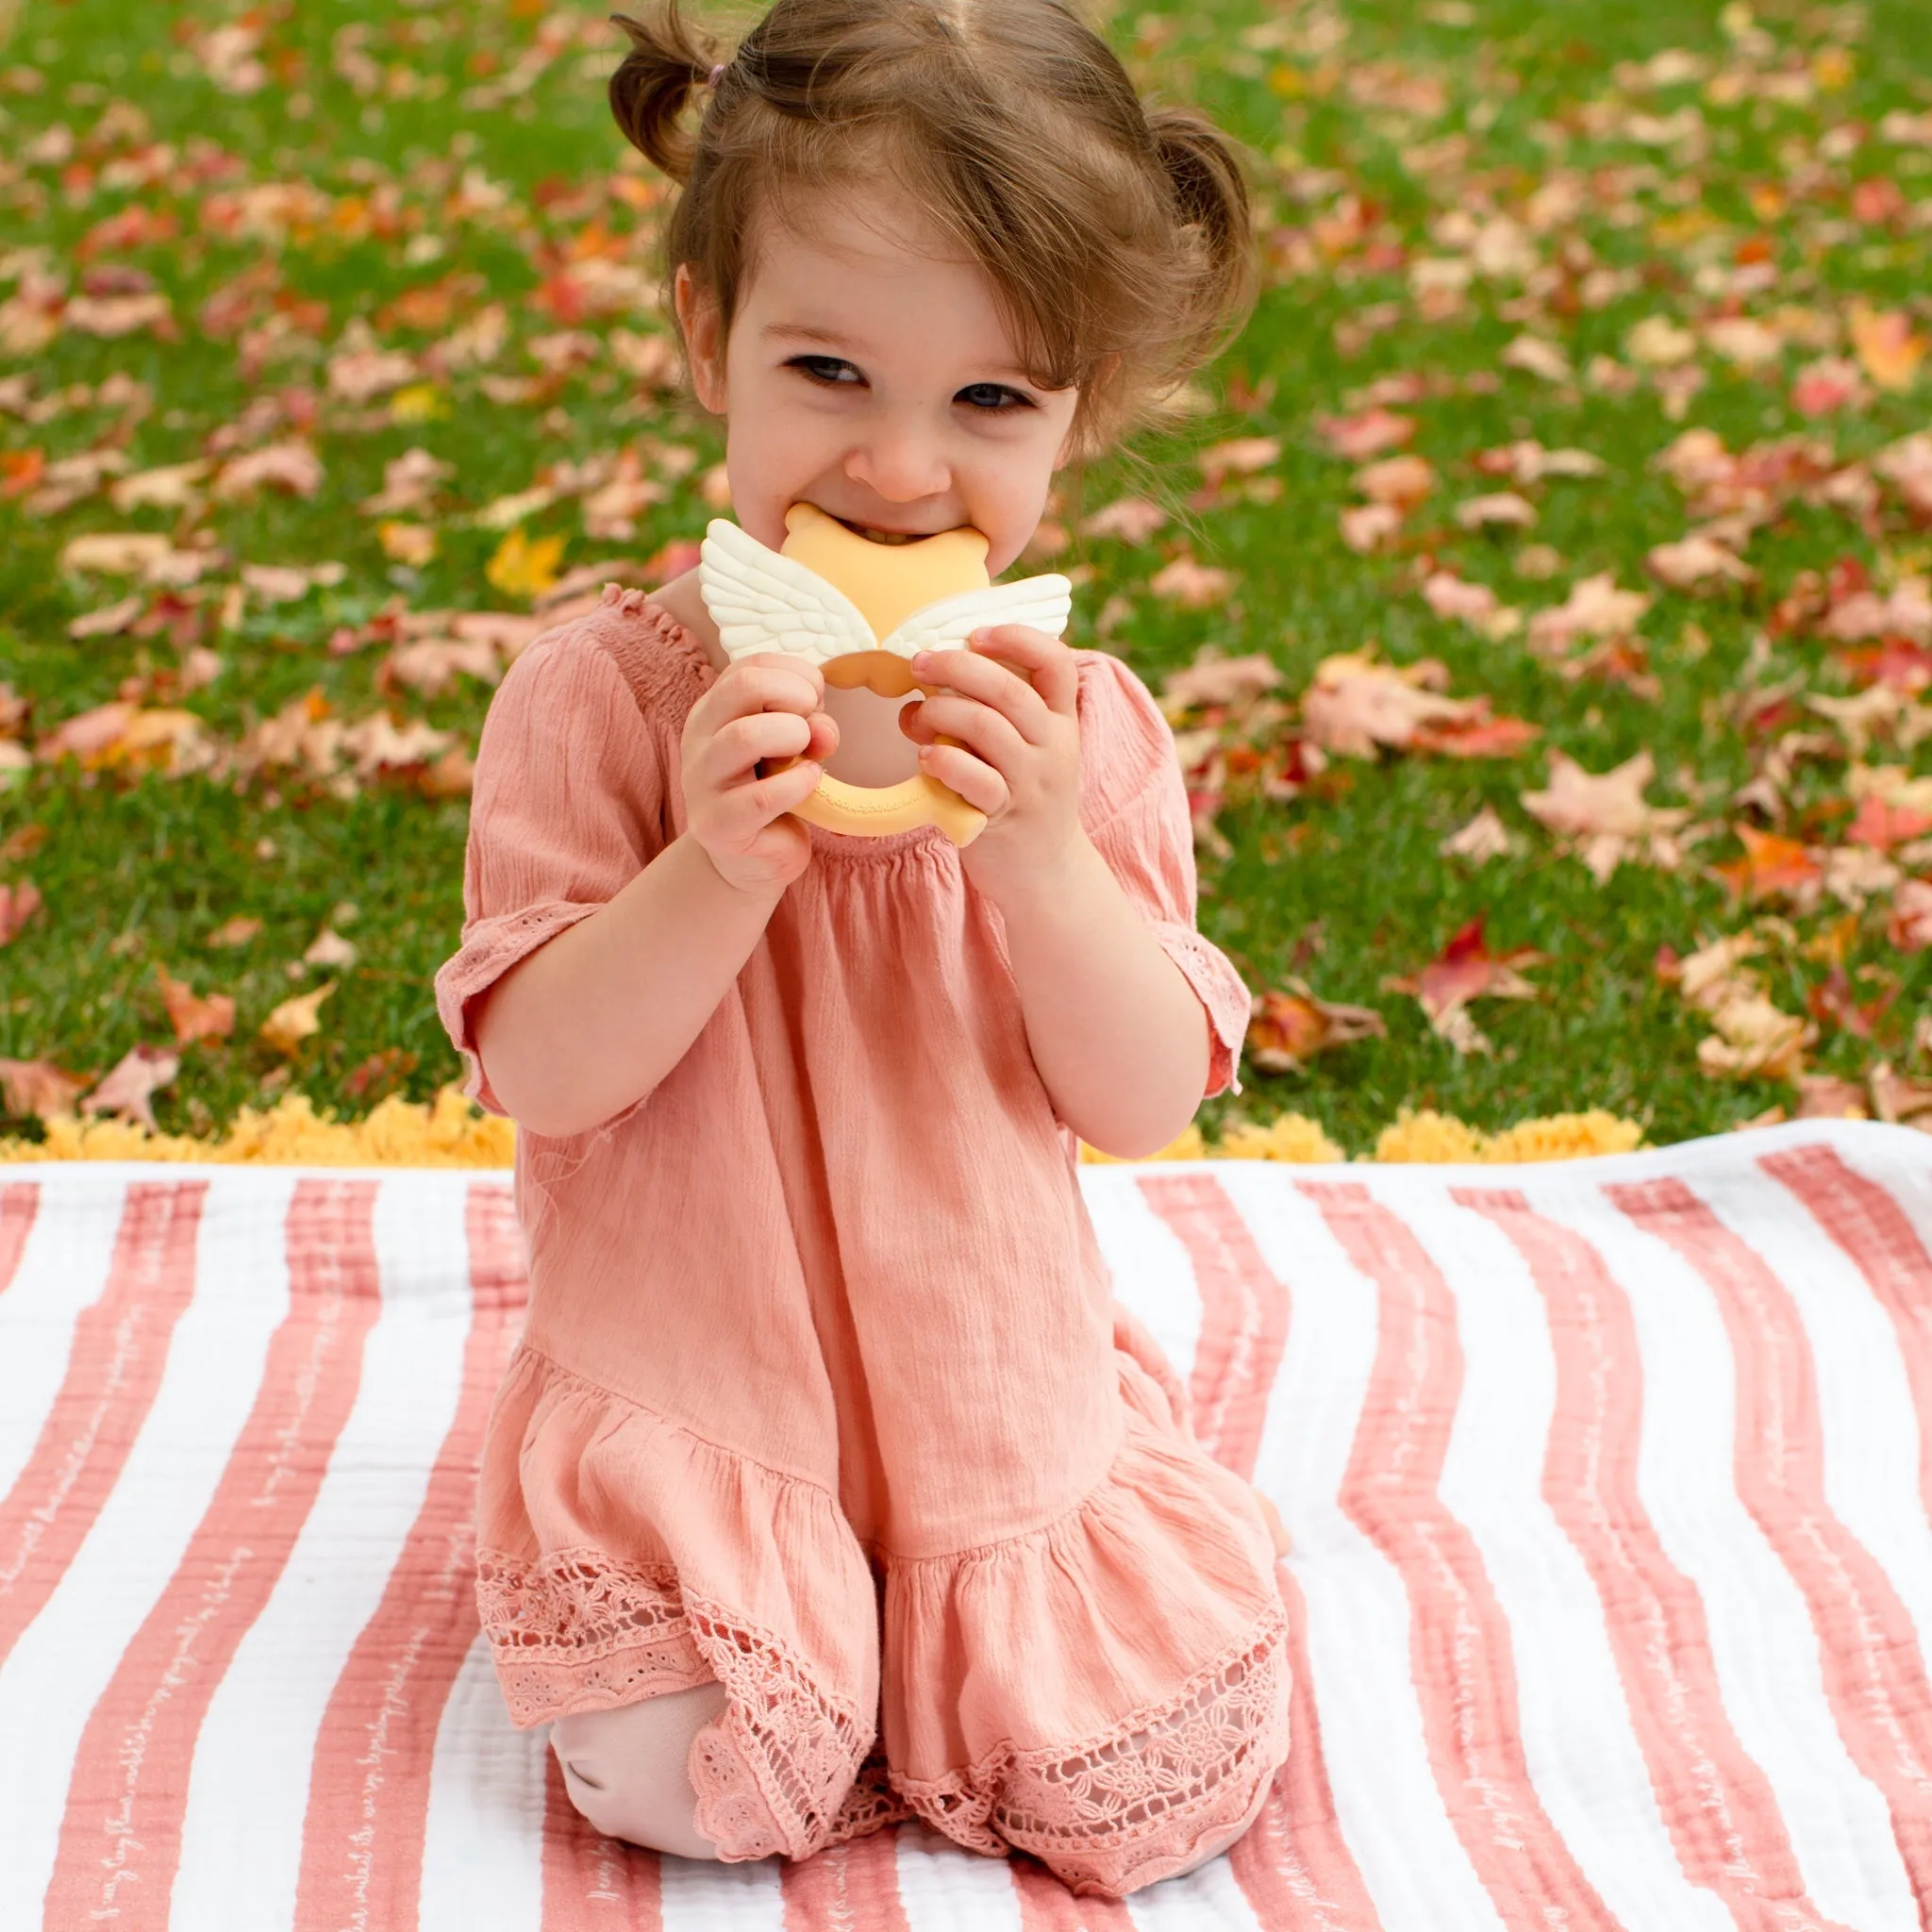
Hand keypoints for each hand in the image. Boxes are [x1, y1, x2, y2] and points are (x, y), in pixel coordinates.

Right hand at [680, 651, 838, 895]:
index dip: (796, 674)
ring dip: (793, 737)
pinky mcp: (716, 825)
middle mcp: (698, 738)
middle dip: (795, 696)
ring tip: (809, 756)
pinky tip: (808, 784)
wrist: (751, 859)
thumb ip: (811, 726)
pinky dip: (798, 784)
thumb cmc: (773, 792)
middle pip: (744, 685)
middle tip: (811, 728)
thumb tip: (824, 728)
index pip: (750, 665)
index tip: (815, 702)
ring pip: (744, 736)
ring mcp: (701, 782)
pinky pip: (761, 797)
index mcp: (713, 710)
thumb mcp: (794, 748)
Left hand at [902, 625, 1083, 901]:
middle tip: (919, 662)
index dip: (1018, 639)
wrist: (1046, 871)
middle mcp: (1053, 747)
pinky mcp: (1004, 817)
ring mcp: (1031, 783)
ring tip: (916, 717)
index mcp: (1061, 721)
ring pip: (988, 728)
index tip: (976, 635)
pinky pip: (975, 780)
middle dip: (957, 667)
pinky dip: (944, 762)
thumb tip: (928, 677)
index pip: (1056, 663)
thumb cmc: (1022, 797)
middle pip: (1010, 691)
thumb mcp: (1026, 749)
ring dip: (941, 713)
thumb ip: (991, 711)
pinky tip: (925, 759)